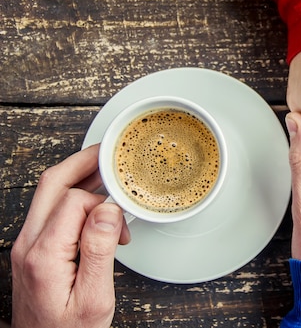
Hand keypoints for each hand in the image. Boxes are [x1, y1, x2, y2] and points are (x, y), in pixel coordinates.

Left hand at [11, 145, 129, 327]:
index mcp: (43, 255)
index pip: (73, 201)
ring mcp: (27, 246)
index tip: (122, 212)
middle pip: (52, 183)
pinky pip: (53, 211)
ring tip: (109, 175)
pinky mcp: (33, 250)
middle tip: (110, 152)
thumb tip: (108, 211)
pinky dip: (77, 199)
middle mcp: (28, 245)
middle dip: (83, 162)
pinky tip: (99, 207)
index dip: (103, 201)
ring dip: (81, 179)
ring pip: (50, 193)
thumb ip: (99, 252)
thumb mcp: (94, 298)